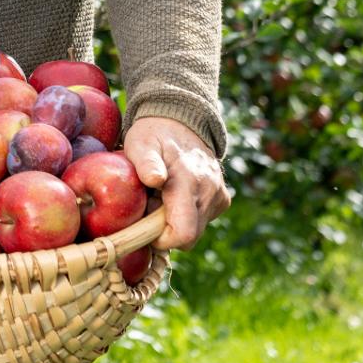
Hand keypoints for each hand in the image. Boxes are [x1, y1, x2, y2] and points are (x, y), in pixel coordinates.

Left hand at [123, 116, 231, 249]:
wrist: (181, 122)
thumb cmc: (153, 135)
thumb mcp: (140, 143)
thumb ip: (146, 163)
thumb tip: (155, 180)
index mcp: (188, 181)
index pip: (183, 233)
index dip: (161, 239)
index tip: (144, 224)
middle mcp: (210, 192)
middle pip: (188, 236)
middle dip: (164, 229)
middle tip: (150, 203)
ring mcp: (219, 197)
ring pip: (195, 230)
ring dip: (174, 221)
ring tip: (161, 195)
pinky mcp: (222, 200)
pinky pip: (202, 221)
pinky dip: (185, 215)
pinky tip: (175, 195)